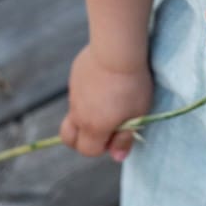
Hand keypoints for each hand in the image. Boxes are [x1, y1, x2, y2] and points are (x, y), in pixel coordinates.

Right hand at [60, 43, 152, 162]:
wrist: (117, 49)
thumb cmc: (132, 84)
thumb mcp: (137, 114)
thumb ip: (125, 138)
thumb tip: (117, 157)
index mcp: (93, 127)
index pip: (88, 151)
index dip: (102, 147)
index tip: (117, 133)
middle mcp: (78, 113)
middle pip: (69, 138)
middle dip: (82, 139)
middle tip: (104, 126)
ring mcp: (74, 94)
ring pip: (73, 114)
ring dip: (86, 115)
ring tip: (109, 100)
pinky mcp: (75, 76)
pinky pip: (78, 93)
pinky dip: (87, 94)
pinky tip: (105, 80)